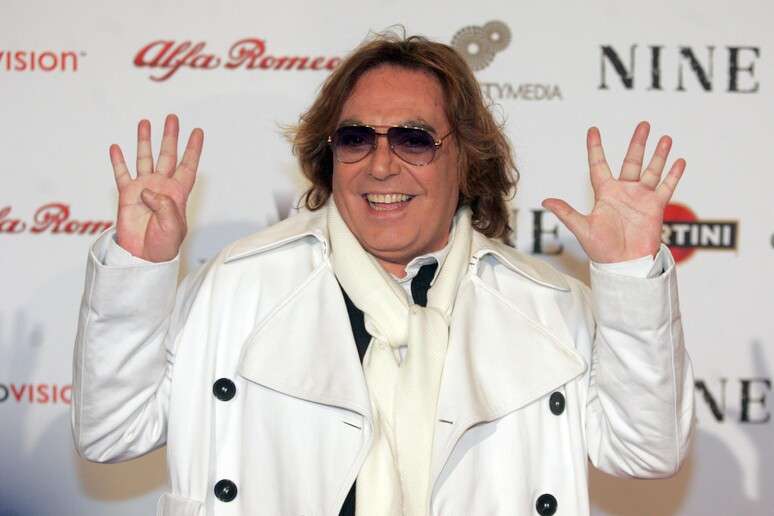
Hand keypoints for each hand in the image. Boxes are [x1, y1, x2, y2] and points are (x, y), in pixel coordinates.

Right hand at [110, 114, 202, 261]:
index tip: (198, 132)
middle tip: (172, 118)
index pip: (188, 166)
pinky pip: (122, 174)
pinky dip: (118, 161)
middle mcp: (161, 186)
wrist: (144, 256)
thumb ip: (165, 207)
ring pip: (145, 159)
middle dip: (169, 137)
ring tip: (144, 123)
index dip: (193, 149)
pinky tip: (116, 147)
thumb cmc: (164, 245)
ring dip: (144, 141)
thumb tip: (148, 190)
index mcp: (177, 193)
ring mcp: (143, 188)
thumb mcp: (173, 227)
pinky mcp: (127, 195)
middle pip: (167, 155)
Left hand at [542, 121, 684, 262]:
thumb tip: (545, 201)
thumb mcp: (582, 228)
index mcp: (604, 194)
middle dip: (638, 143)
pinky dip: (673, 175)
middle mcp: (623, 192)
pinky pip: (666, 187)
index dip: (595, 148)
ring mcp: (640, 198)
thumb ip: (566, 212)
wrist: (623, 265)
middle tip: (643, 124)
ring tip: (665, 138)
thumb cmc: (601, 250)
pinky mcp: (655, 207)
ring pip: (651, 170)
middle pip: (631, 161)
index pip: (599, 165)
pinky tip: (680, 161)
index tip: (593, 130)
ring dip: (658, 155)